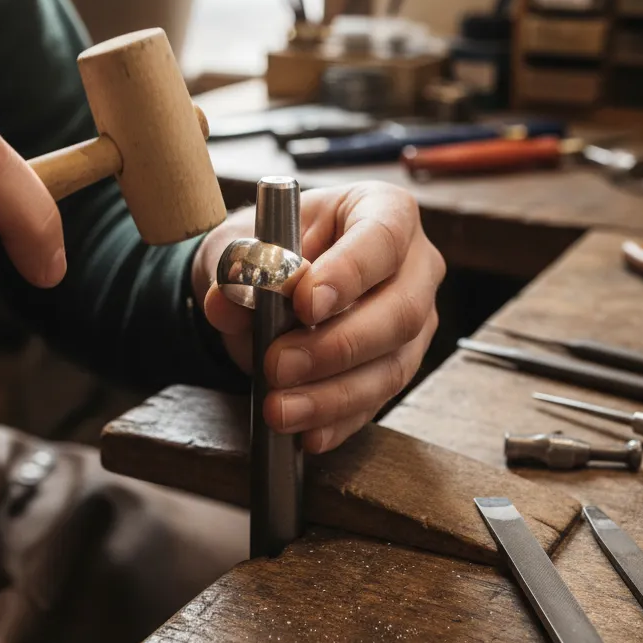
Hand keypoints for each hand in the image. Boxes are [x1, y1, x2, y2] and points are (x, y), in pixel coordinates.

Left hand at [193, 182, 444, 453]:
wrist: (269, 279)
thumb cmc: (268, 246)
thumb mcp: (241, 241)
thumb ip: (236, 265)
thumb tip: (228, 299)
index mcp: (383, 209)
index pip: (382, 238)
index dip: (349, 273)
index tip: (305, 304)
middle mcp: (414, 265)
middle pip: (401, 311)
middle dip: (337, 346)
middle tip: (278, 365)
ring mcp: (413, 320)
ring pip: (392, 366)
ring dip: (333, 395)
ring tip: (279, 409)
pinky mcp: (398, 365)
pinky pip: (378, 401)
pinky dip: (339, 420)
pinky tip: (307, 434)